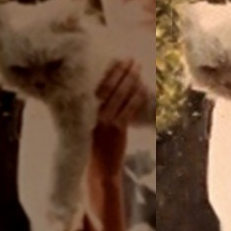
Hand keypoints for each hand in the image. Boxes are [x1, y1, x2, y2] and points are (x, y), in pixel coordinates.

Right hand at [91, 59, 149, 178]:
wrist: (100, 170)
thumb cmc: (100, 147)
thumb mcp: (96, 125)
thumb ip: (103, 111)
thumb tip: (116, 93)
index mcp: (87, 111)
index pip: (99, 87)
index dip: (110, 72)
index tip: (118, 60)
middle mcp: (95, 113)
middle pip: (111, 87)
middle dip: (123, 72)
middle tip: (132, 60)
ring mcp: (106, 121)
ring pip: (120, 96)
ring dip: (131, 80)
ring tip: (138, 69)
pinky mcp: (117, 129)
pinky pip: (128, 110)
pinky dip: (136, 98)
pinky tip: (143, 89)